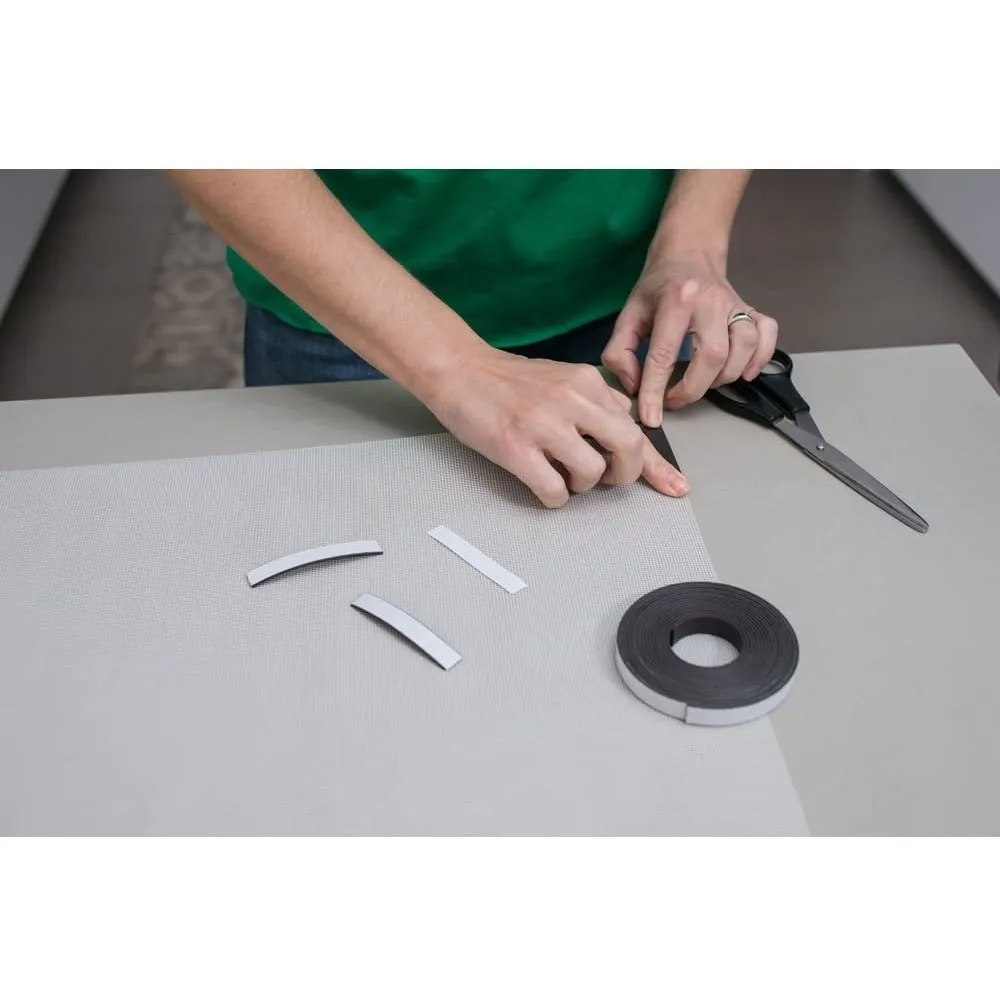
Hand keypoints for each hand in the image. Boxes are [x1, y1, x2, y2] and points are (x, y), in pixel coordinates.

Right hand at [426, 349, 688, 507]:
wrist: (458, 369)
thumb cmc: (506, 380)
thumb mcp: (562, 377)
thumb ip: (595, 401)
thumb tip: (623, 428)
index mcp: (588, 381)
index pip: (634, 424)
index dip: (658, 464)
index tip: (676, 486)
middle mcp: (573, 399)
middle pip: (628, 447)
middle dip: (625, 475)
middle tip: (606, 481)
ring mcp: (544, 424)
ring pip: (592, 473)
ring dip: (582, 486)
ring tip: (562, 476)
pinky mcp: (517, 448)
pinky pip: (554, 490)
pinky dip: (554, 498)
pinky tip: (542, 486)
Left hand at [602, 249, 778, 426]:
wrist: (688, 253)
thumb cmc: (657, 288)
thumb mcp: (628, 315)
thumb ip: (620, 352)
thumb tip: (634, 385)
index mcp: (674, 300)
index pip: (664, 354)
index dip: (655, 391)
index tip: (652, 416)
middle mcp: (709, 301)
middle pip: (712, 356)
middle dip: (693, 388)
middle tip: (675, 399)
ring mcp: (735, 304)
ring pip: (743, 348)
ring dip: (725, 376)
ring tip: (704, 382)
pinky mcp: (752, 309)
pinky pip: (767, 335)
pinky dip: (760, 358)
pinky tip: (743, 372)